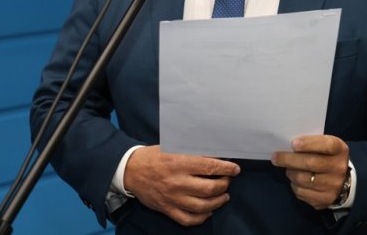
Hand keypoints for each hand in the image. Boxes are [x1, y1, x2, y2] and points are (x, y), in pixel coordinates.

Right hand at [124, 145, 239, 225]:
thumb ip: (193, 150)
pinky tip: (208, 211)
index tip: (235, 169)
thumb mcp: (173, 146)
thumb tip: (215, 152)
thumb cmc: (154, 156)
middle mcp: (177, 182)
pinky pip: (188, 219)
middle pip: (210, 188)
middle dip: (224, 184)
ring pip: (202, 206)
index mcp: (179, 162)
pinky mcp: (167, 209)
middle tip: (227, 180)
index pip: (210, 166)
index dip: (226, 168)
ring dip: (218, 202)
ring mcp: (172, 198)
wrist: (131, 170)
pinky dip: (201, 217)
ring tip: (224, 196)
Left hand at [271, 135, 349, 209]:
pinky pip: (301, 193)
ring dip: (290, 173)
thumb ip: (312, 144)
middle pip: (311, 163)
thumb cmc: (328, 158)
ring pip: (303, 179)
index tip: (293, 144)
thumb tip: (288, 147)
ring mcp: (333, 186)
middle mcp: (339, 168)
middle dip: (289, 159)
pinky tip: (296, 180)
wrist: (343, 182)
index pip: (326, 145)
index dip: (309, 144)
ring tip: (288, 169)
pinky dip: (294, 185)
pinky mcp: (324, 200)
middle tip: (276, 157)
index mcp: (340, 150)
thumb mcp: (326, 146)